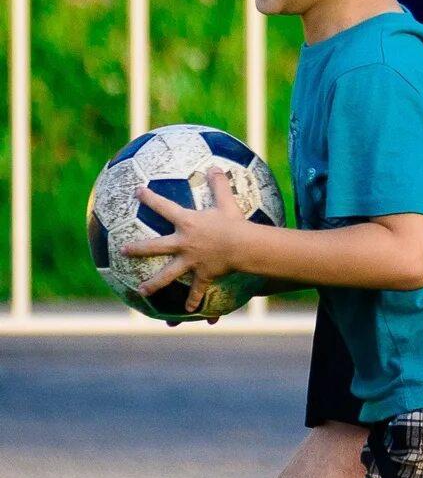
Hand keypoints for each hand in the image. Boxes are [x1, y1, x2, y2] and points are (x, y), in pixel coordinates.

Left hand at [121, 169, 250, 315]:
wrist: (242, 246)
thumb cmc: (234, 223)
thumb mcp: (227, 202)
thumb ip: (219, 185)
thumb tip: (216, 166)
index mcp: (186, 223)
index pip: (163, 207)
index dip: (149, 198)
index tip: (137, 192)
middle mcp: (182, 243)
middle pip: (155, 247)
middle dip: (137, 249)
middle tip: (124, 250)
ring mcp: (190, 261)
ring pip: (167, 274)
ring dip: (153, 283)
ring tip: (141, 290)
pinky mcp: (202, 274)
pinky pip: (196, 290)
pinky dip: (193, 300)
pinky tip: (186, 310)